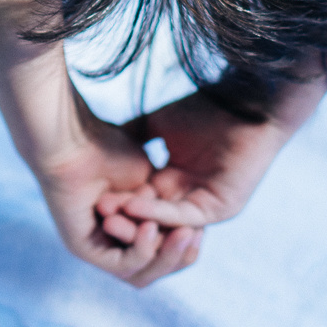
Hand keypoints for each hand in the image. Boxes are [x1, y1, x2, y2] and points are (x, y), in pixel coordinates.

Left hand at [32, 96, 202, 287]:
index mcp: (125, 230)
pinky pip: (122, 265)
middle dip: (179, 256)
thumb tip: (194, 226)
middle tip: (194, 234)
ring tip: (181, 232)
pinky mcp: (83, 249)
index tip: (202, 227)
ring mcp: (96, 248)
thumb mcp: (152, 181)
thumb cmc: (109, 148)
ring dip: (165, 255)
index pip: (162, 254)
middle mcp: (108, 244)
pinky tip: (150, 228)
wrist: (75, 138)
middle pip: (154, 269)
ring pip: (141, 274)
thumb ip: (168, 207)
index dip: (185, 246)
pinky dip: (141, 249)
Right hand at [106, 89, 303, 230]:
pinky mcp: (221, 209)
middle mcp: (188, 202)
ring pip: (164, 227)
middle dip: (119, 224)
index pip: (138, 205)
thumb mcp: (154, 124)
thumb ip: (131, 136)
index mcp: (173, 187)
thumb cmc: (203, 107)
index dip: (113, 206)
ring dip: (135, 224)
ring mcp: (205, 208)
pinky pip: (183, 216)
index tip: (83, 203)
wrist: (243, 99)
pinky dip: (157, 213)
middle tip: (91, 220)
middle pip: (148, 223)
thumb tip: (97, 138)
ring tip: (107, 217)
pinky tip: (134, 205)